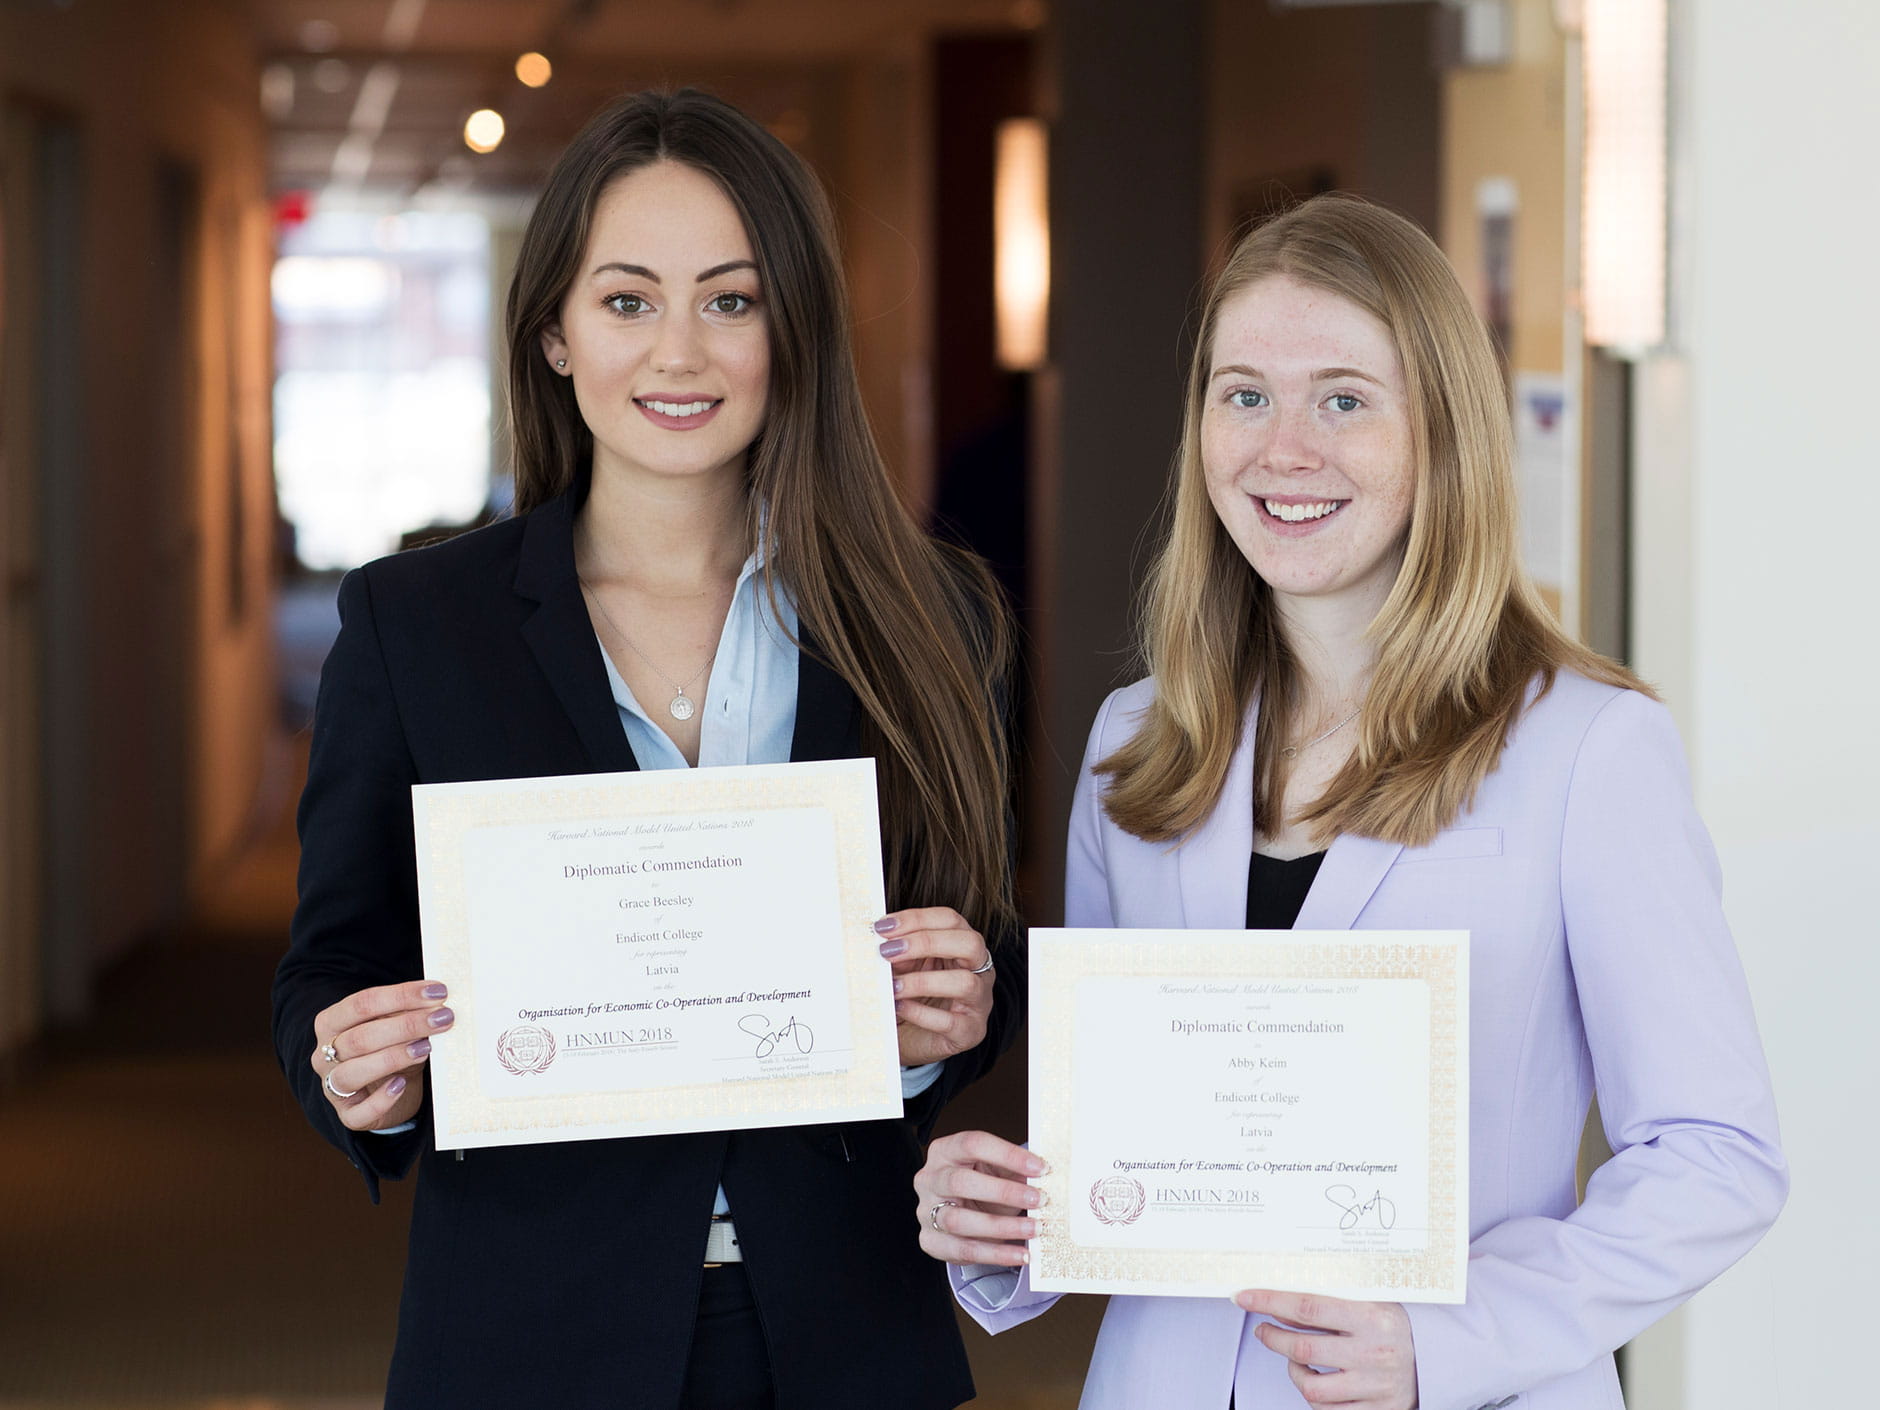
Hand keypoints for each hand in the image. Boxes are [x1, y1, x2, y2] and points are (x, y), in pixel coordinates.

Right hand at [310, 980, 453, 1130]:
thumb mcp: (397, 1025)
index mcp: (331, 1022)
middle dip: (406, 1026)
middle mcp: (323, 1054)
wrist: (394, 1089)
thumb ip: (407, 1012)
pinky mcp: (348, 1115)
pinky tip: (401, 1084)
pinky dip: (381, 1099)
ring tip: (426, 1047)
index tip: (437, 992)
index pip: (362, 1004)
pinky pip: (359, 1112)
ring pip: (353, 1073)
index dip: (401, 996)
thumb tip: (436, 1000)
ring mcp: (332, 1087)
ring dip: (393, 1057)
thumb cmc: (392, 1048)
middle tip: (442, 1019)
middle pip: (360, 1037)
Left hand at [876, 907, 995, 1066]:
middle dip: (926, 943)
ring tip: (893, 986)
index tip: (884, 927)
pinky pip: (950, 1021)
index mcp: (964, 947)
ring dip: (922, 981)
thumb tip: (880, 941)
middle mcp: (979, 971)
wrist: (915, 1040)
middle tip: (888, 951)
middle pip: (969, 943)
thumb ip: (899, 952)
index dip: (917, 919)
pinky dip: (920, 1013)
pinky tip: (899, 1008)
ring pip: (965, 983)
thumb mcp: (906, 968)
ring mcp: (979, 1002)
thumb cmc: (914, 998)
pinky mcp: (970, 1032)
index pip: (950, 920)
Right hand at [913, 1129, 1044, 1267]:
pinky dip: (996, 1254)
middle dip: (1004, 1192)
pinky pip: (963, 1250)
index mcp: (944, 1150)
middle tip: (1039, 1200)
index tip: (1040, 1168)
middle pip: (960, 1182)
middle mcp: (929, 1178)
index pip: (972, 1144)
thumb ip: (1016, 1170)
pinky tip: (1020, 1253)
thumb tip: (1046, 1176)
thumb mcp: (997, 1170)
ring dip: (1002, 1226)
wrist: (964, 1211)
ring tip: (1034, 1229)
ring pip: (959, 1221)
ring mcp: (925, 1211)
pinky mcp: (931, 1241)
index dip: (1008, 1155)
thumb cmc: (983, 1184)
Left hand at [1234, 1289, 1417, 1408]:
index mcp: (1372, 1317)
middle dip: (1272, 1337)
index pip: (1308, 1307)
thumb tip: (1279, 1299)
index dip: (1270, 1301)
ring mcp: (1375, 1386)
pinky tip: (1316, 1378)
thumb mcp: (1369, 1300)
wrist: (1436, 1358)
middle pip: (1303, 1347)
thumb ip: (1330, 1298)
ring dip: (1293, 1370)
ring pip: (1311, 1387)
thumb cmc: (1394, 1325)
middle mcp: (1374, 1352)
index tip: (1244, 1297)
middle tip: (1262, 1329)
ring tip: (1295, 1357)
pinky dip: (1314, 1395)